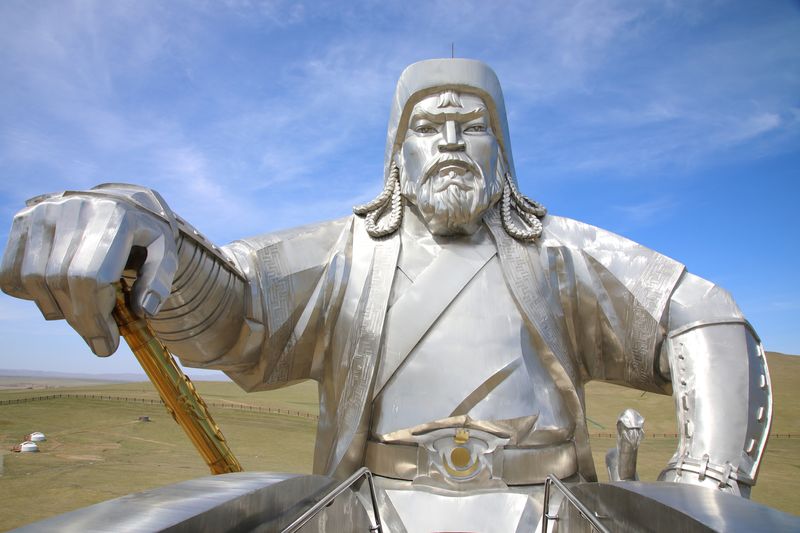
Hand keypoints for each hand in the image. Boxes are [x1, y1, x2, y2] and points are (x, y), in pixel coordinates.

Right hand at [0, 190, 178, 355]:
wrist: (120, 202)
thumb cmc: (144, 234)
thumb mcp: (164, 253)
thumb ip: (159, 281)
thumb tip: (143, 311)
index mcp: (115, 216)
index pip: (88, 278)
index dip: (94, 317)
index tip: (107, 343)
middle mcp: (74, 209)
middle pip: (61, 282)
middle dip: (80, 321)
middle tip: (98, 340)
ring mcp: (44, 212)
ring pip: (33, 280)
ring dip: (57, 309)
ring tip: (82, 312)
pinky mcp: (24, 220)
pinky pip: (10, 272)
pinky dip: (29, 294)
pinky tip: (57, 295)